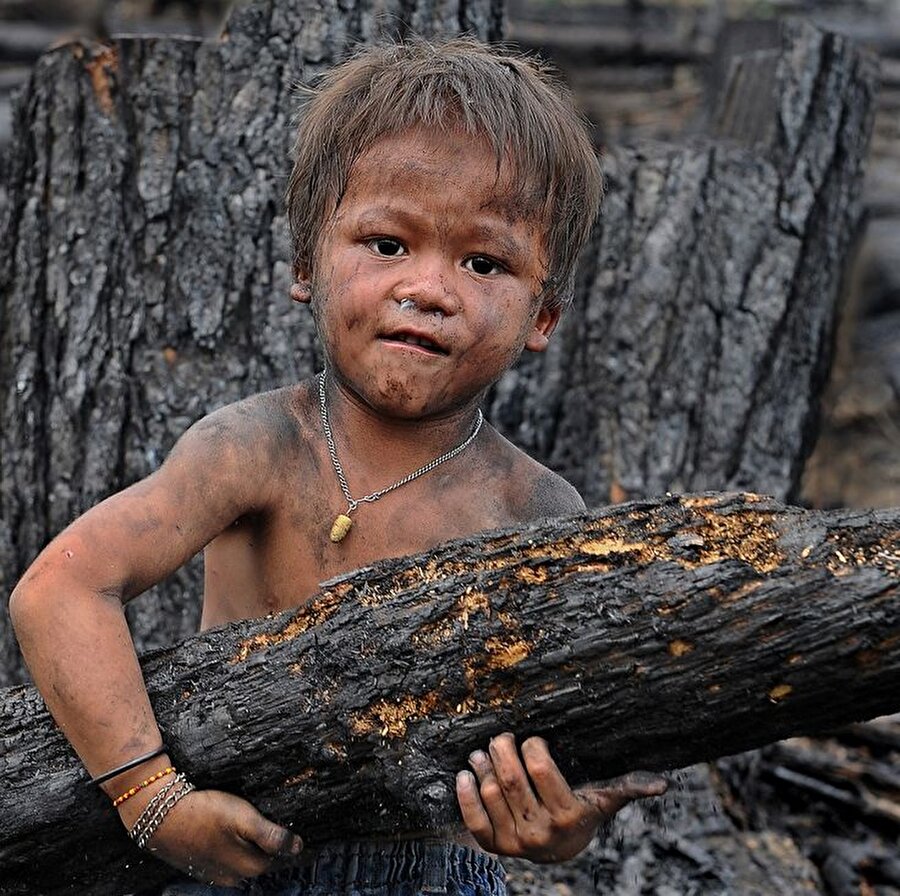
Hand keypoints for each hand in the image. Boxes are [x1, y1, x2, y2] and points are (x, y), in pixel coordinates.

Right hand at [119, 788, 302, 885]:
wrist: (159, 816)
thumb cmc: (204, 812)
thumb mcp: (243, 819)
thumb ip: (271, 835)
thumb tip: (297, 847)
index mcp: (248, 866)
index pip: (279, 858)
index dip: (290, 845)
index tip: (302, 836)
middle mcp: (233, 876)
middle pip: (262, 862)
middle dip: (272, 848)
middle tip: (283, 829)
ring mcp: (214, 874)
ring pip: (243, 862)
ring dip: (253, 849)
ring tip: (259, 830)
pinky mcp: (200, 866)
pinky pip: (226, 860)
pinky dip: (234, 850)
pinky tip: (232, 836)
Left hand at [456, 733, 666, 862]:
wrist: (557, 853)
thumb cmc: (580, 814)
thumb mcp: (603, 801)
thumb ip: (627, 787)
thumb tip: (663, 784)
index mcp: (568, 814)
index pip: (541, 767)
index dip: (532, 745)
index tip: (532, 739)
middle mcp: (541, 831)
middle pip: (511, 777)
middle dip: (502, 749)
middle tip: (501, 737)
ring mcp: (516, 841)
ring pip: (491, 792)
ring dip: (481, 766)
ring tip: (481, 752)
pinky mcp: (495, 846)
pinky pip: (474, 819)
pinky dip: (465, 794)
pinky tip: (465, 775)